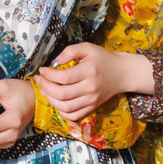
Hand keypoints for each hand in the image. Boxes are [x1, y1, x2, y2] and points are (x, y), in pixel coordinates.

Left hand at [35, 43, 154, 120]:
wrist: (122, 73)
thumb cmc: (103, 58)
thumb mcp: (88, 48)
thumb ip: (70, 51)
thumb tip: (54, 62)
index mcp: (89, 71)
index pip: (64, 78)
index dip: (49, 75)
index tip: (42, 70)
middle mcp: (90, 88)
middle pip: (62, 94)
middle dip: (46, 87)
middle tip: (40, 80)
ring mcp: (92, 100)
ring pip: (65, 107)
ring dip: (50, 100)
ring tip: (44, 90)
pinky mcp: (92, 107)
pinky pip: (74, 115)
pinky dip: (61, 111)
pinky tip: (56, 102)